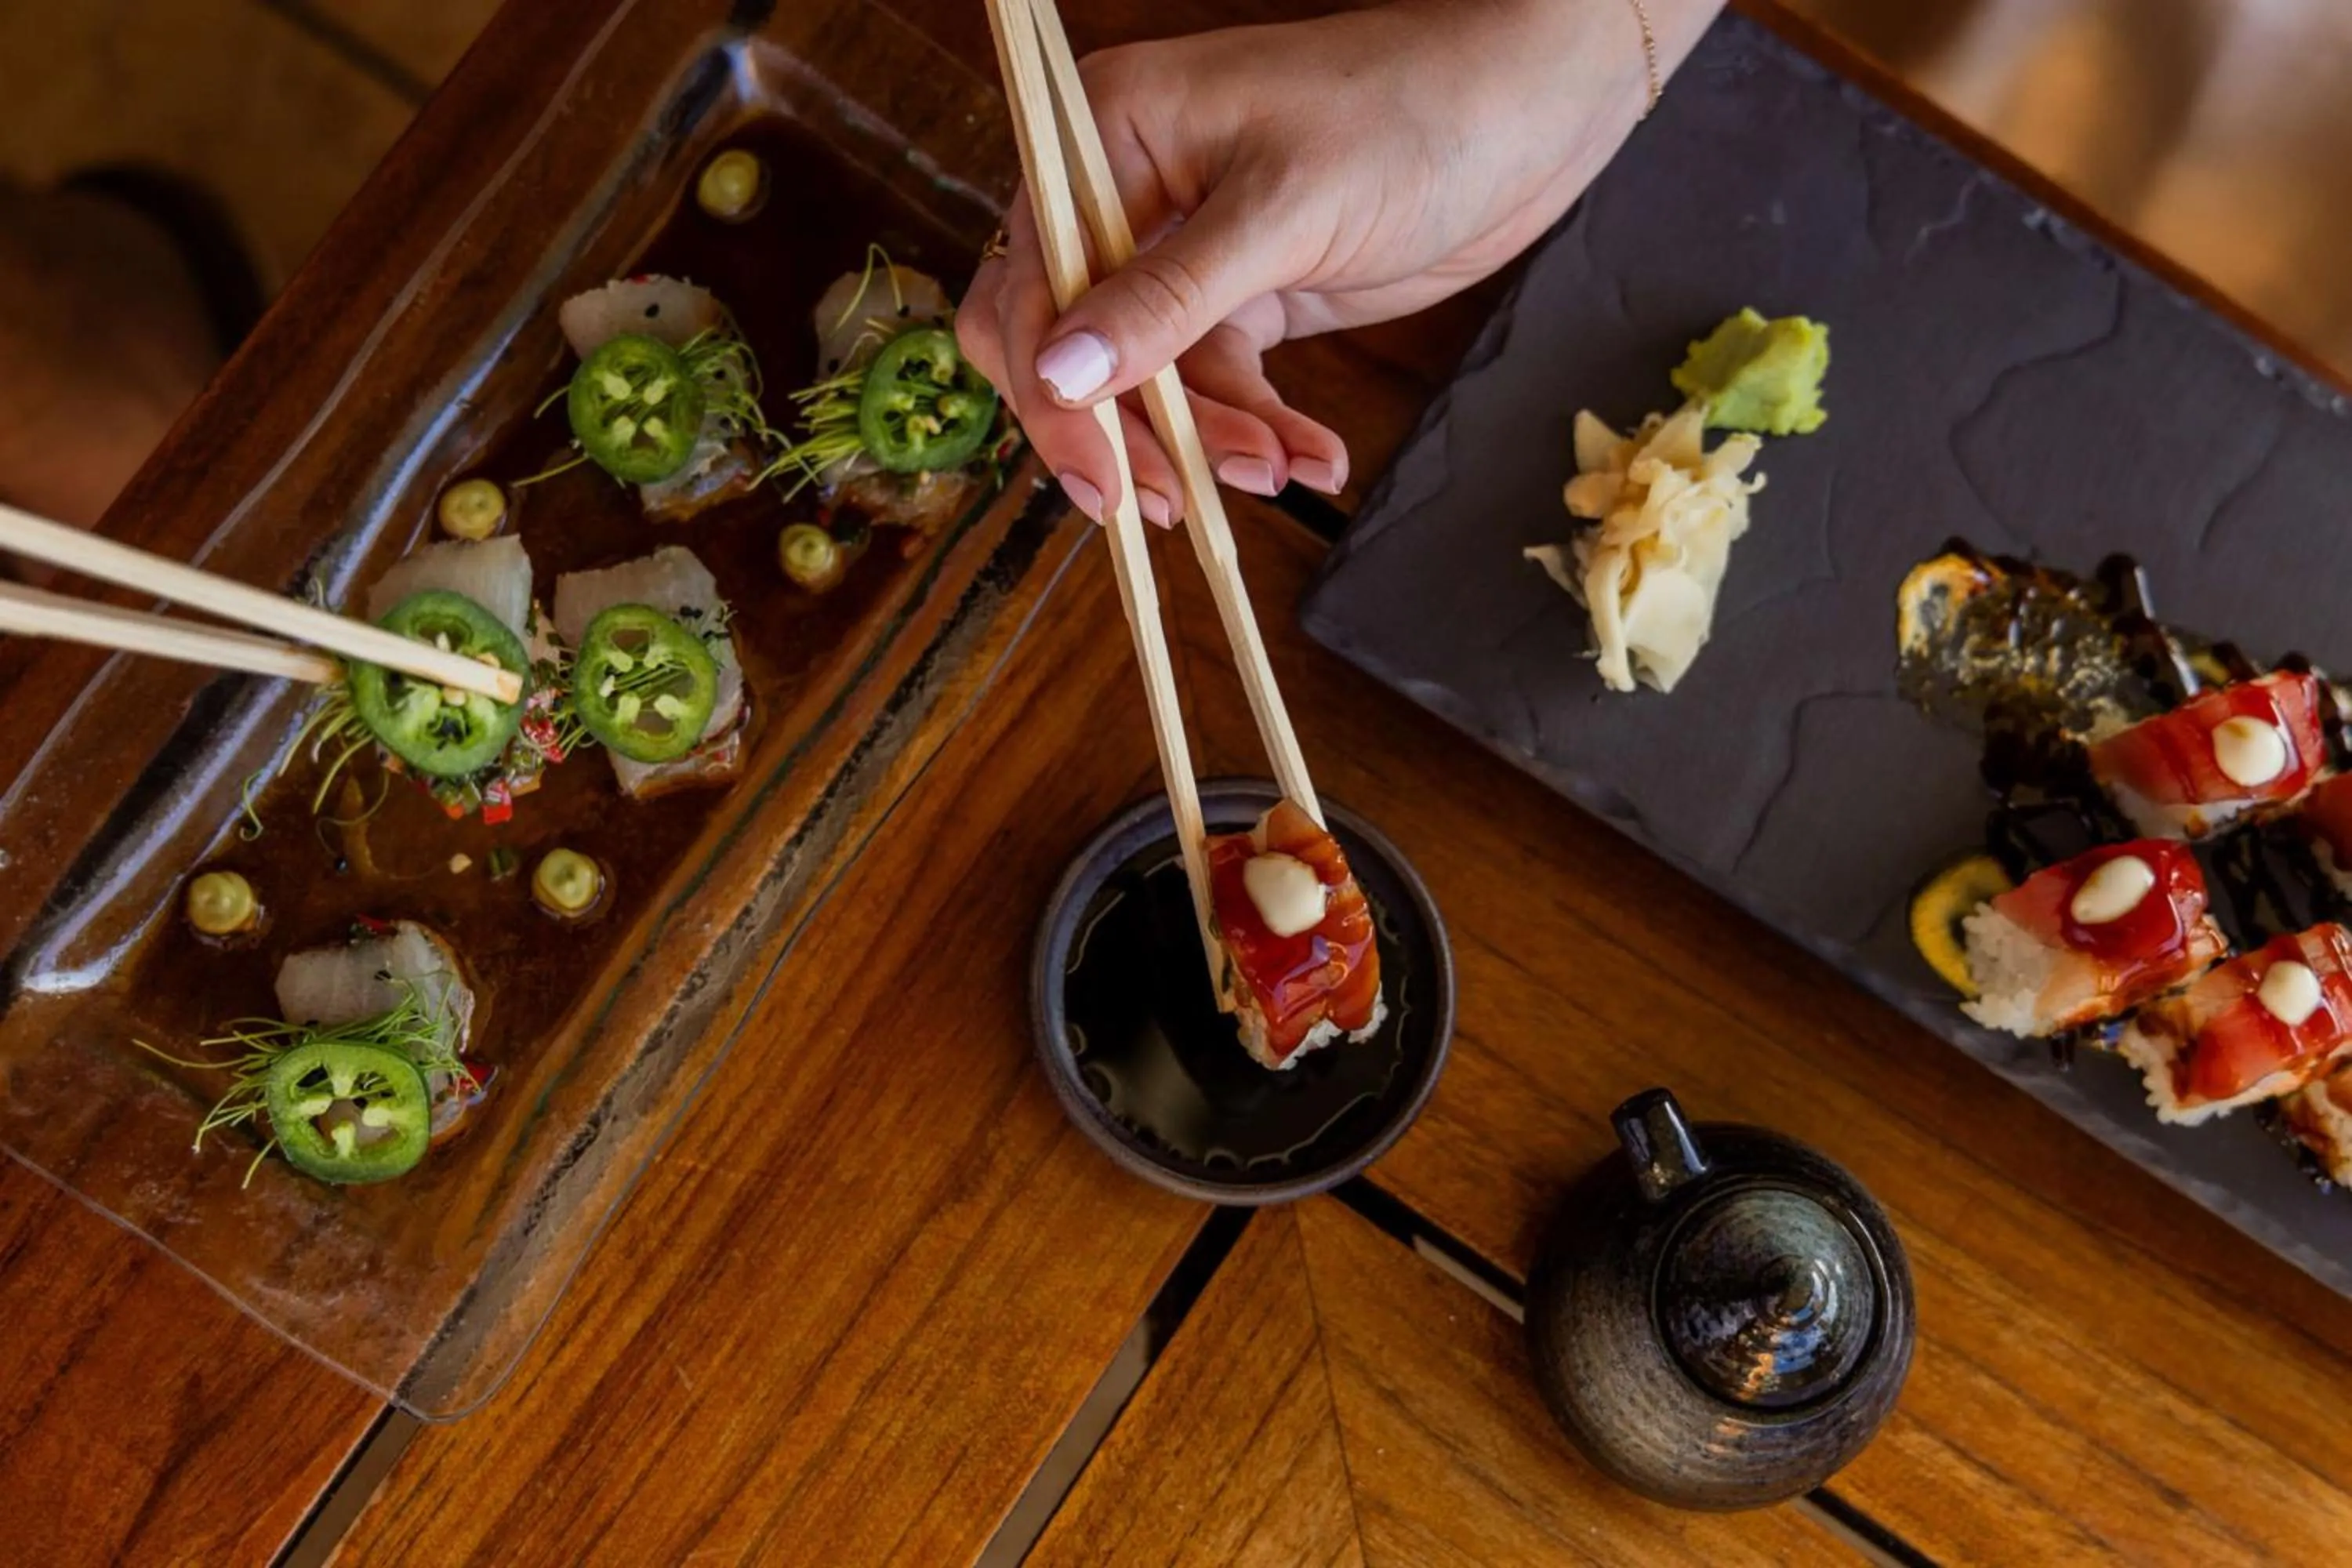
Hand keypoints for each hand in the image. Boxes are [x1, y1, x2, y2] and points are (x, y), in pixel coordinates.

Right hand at [957, 0, 1718, 523]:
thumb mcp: (1284, 213)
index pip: (1028, 284)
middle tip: (1177, 502)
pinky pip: (1221, 384)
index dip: (1050, 392)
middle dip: (1125, 428)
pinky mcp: (1248, 294)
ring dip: (1210, 438)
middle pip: (1071, 345)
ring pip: (1152, 381)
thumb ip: (1166, 302)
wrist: (1535, 105)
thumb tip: (1057, 378)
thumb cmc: (1412, 114)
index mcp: (1108, 136)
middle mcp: (1128, 191)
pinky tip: (1315, 456)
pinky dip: (1260, 428)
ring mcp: (1187, 248)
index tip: (1100, 482)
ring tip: (1284, 468)